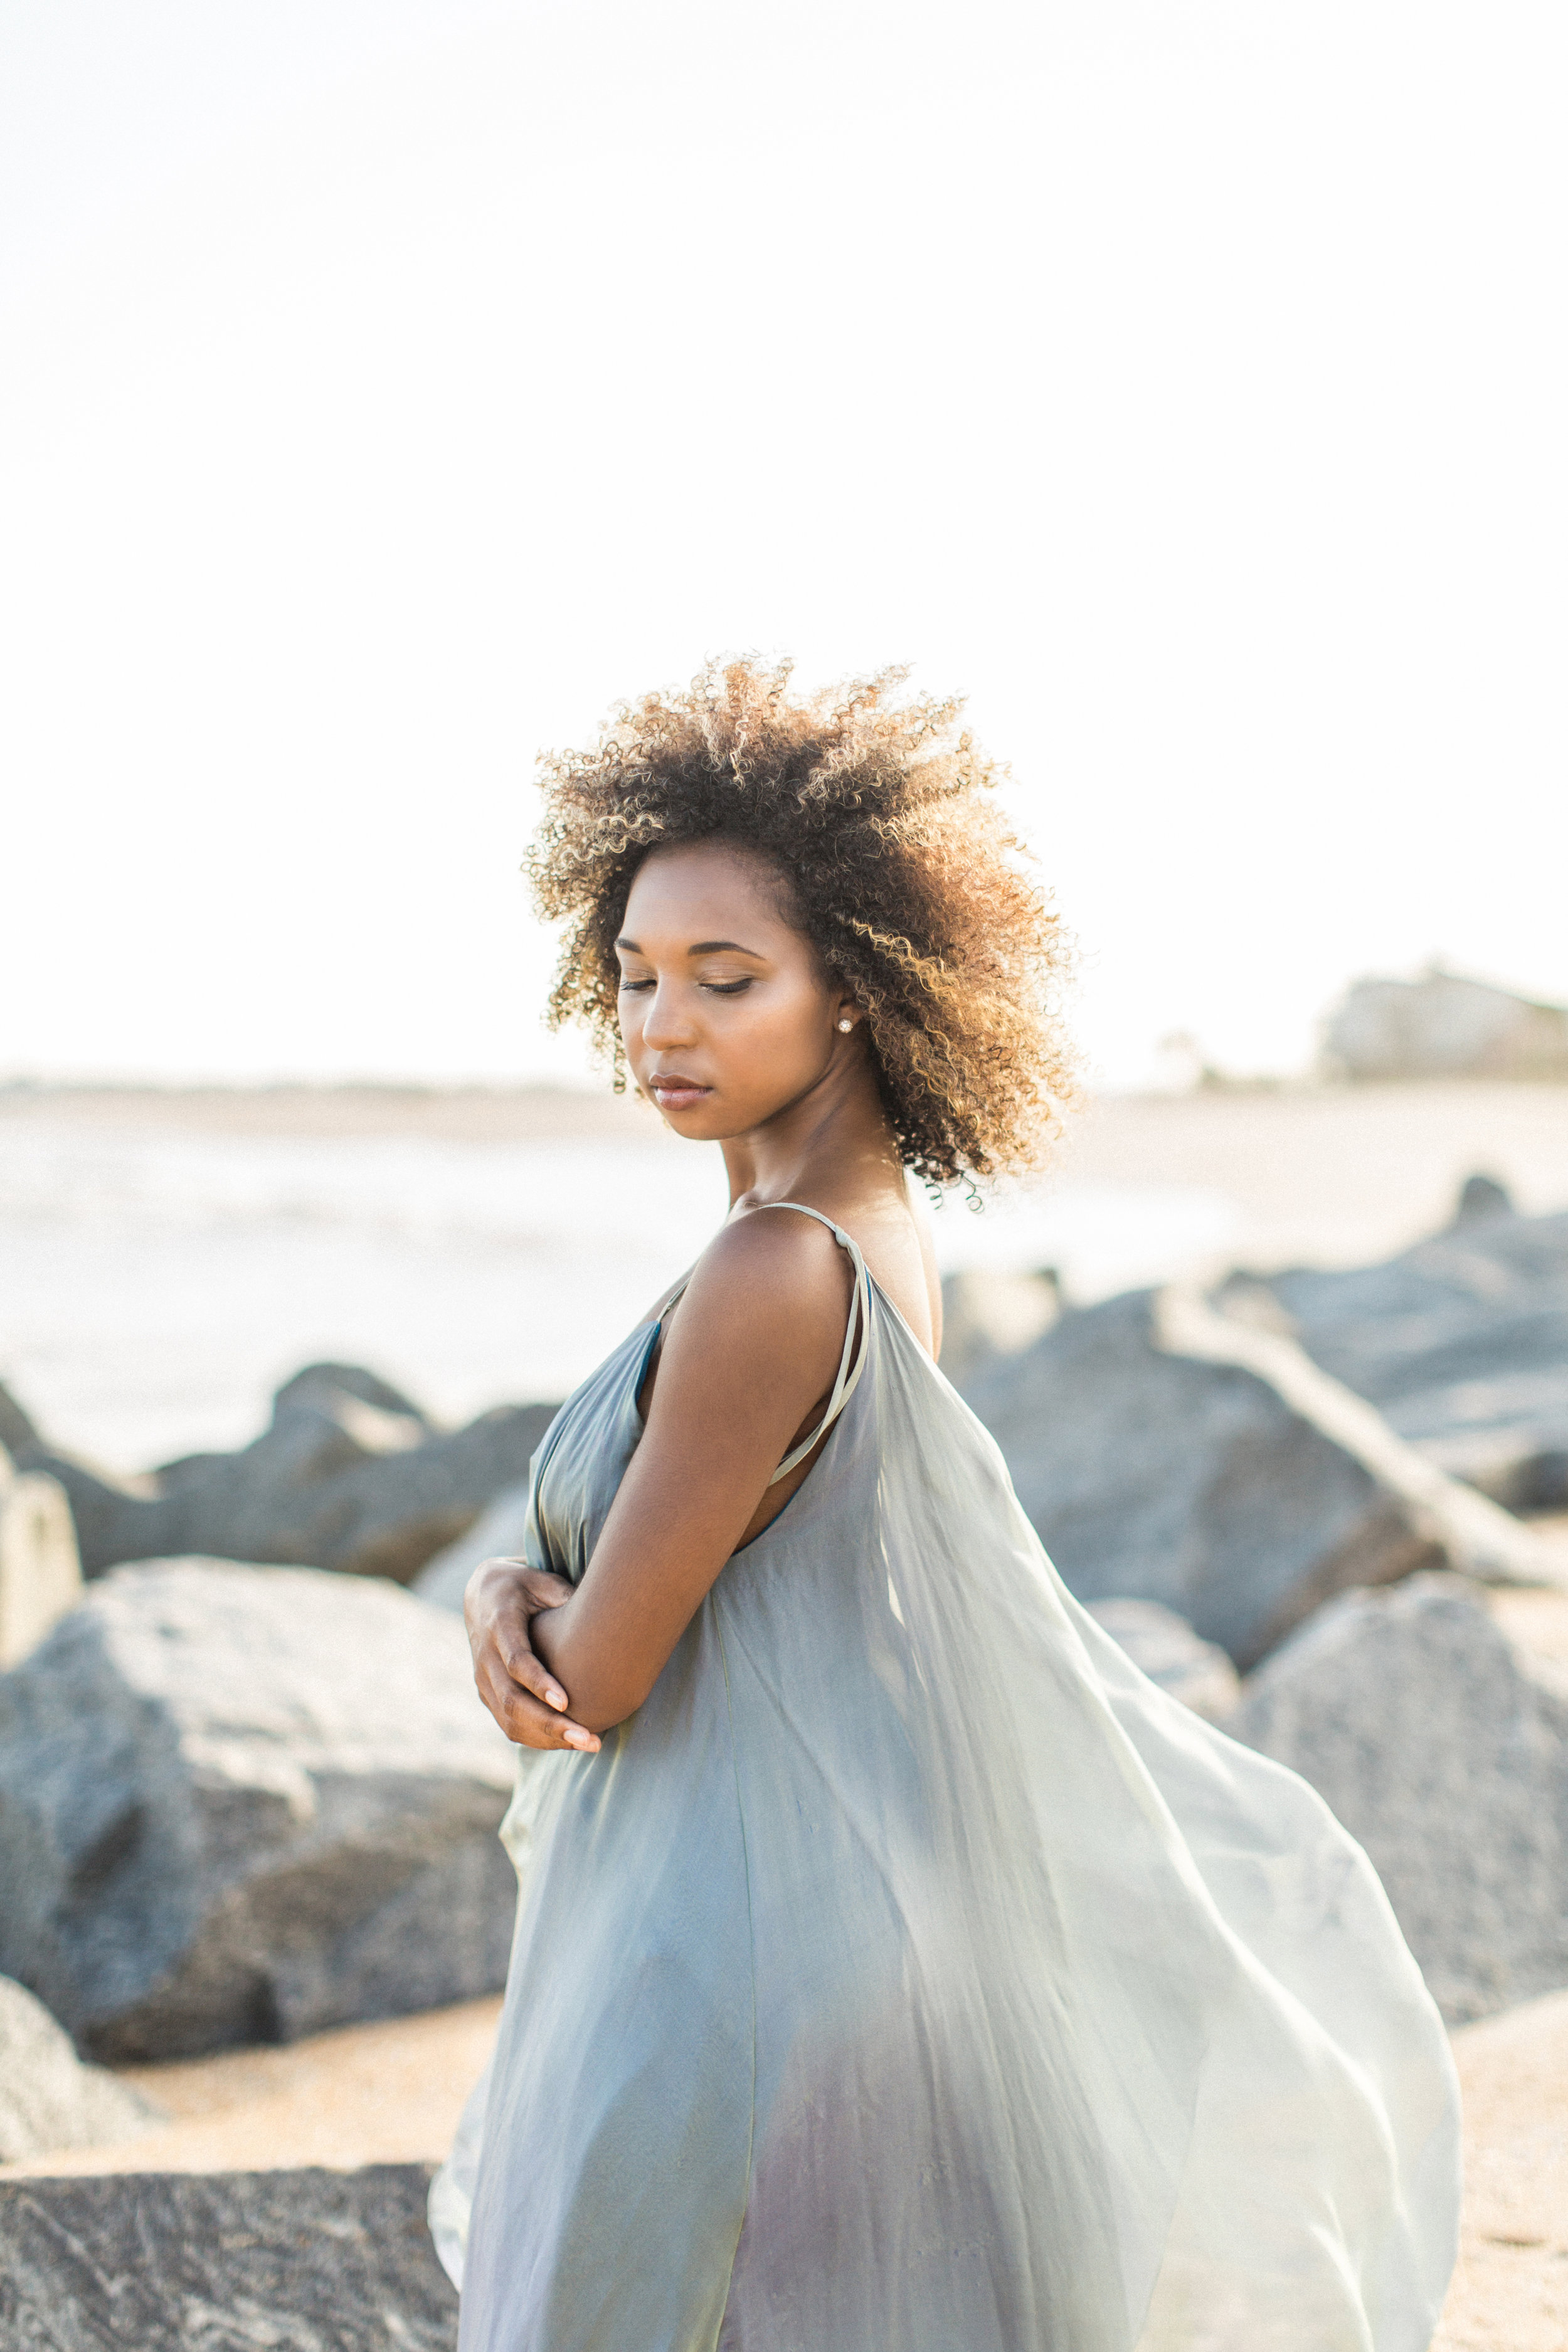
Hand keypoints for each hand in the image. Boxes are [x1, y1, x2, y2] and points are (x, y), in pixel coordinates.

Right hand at [464, 1558, 601, 1751]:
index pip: (516, 1661)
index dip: (539, 1683)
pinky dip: (538, 1738)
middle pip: (512, 1700)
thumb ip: (566, 1598)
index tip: (566, 1702)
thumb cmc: (524, 1587)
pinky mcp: (487, 1694)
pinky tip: (570, 1741)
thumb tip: (603, 1616)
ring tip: (588, 1743)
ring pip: (509, 1719)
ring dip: (548, 1738)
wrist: (482, 1595)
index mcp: (499, 1624)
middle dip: (550, 1723)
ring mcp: (483, 1679)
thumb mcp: (543, 1581)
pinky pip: (508, 1725)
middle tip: (589, 1737)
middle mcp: (485, 1656)